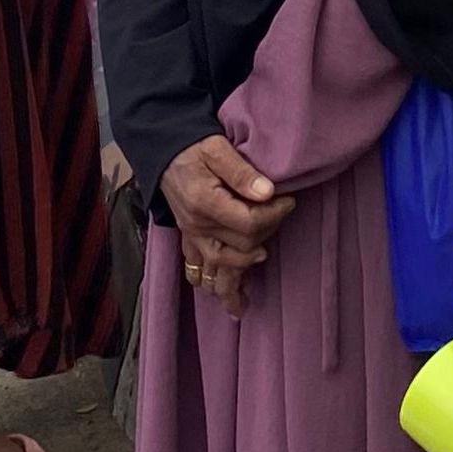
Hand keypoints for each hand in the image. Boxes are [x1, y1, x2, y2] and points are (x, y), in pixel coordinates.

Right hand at [162, 134, 293, 317]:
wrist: (164, 148)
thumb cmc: (193, 146)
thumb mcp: (217, 148)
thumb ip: (241, 171)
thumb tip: (268, 192)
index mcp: (206, 203)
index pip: (249, 224)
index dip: (274, 215)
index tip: (289, 200)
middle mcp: (198, 226)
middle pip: (240, 247)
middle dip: (266, 235)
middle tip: (281, 216)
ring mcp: (192, 234)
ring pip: (216, 269)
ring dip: (232, 285)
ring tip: (243, 306)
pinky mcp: (189, 236)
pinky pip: (196, 268)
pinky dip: (210, 282)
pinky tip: (222, 297)